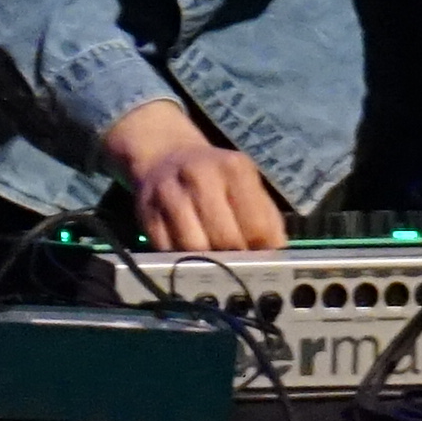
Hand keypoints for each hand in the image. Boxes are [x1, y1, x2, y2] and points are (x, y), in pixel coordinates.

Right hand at [97, 98, 287, 259]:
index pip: (257, 226)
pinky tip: (188, 256)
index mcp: (233, 168)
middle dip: (235, 260)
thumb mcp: (246, 183)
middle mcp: (200, 176)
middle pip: (226, 240)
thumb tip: (276, 254)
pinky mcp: (145, 212)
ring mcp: (169, 193)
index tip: (261, 260)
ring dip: (206, 263)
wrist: (164, 155)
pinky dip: (180, 260)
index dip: (262, 251)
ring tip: (213, 263)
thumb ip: (266, 217)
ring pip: (194, 249)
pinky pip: (167, 250)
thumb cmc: (214, 176)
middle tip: (237, 266)